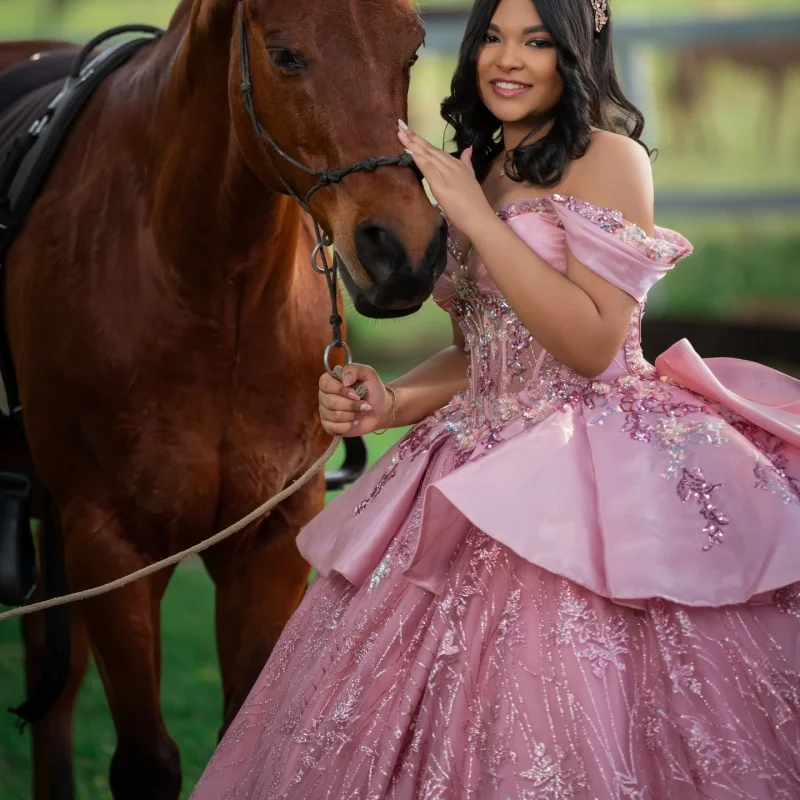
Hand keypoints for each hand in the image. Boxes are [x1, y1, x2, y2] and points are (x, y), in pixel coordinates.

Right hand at [318, 364, 393, 436]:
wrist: (381, 410)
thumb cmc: (373, 390)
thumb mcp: (368, 374)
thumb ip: (354, 369)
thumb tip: (345, 381)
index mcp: (330, 381)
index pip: (324, 384)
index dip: (340, 390)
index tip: (355, 393)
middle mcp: (324, 396)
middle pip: (330, 402)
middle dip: (351, 405)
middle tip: (363, 404)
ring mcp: (325, 412)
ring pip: (334, 416)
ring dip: (353, 414)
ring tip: (360, 411)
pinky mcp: (329, 426)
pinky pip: (335, 428)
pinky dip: (349, 425)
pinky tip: (355, 421)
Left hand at [397, 120, 493, 235]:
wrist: (479, 217)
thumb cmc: (474, 203)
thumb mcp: (471, 177)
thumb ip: (467, 163)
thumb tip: (468, 150)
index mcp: (457, 164)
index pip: (436, 150)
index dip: (422, 141)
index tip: (409, 131)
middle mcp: (451, 166)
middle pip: (430, 149)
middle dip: (414, 137)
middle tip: (400, 126)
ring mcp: (446, 174)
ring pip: (427, 155)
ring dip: (413, 144)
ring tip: (400, 133)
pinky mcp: (440, 185)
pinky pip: (428, 168)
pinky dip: (418, 158)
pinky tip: (409, 150)